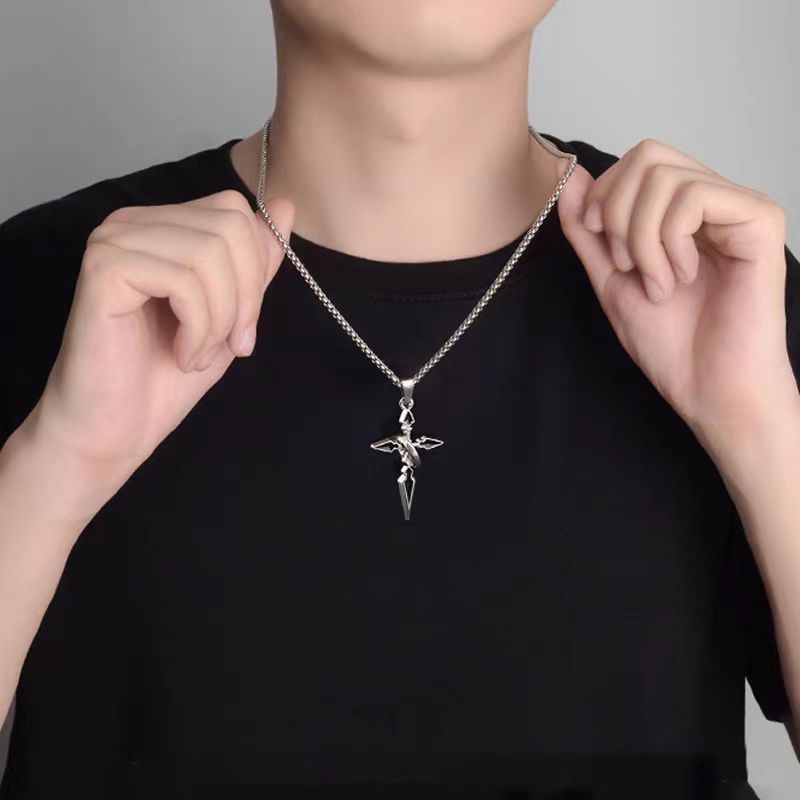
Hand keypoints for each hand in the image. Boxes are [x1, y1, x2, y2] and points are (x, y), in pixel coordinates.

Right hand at [27, 189, 294, 487]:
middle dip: (246, 297)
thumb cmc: (165, 376)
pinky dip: (198, 327)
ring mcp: (114, 241)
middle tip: (231, 344)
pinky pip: (183, 280)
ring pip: (211, 253)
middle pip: (230, 226)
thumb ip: (255, 262)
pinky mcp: (104, 269)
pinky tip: (182, 355)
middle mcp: (133, 222)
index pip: (236, 211)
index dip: (257, 270)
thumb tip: (285, 205)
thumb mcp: (230, 313)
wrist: (113, 429)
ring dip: (220, 318)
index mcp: (162, 226)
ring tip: (198, 354)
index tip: (245, 328)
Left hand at [556, 138, 796, 450]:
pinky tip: (682, 277)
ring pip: (664, 176)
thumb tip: (570, 174)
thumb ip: (588, 230)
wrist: (710, 389)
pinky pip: (695, 197)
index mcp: (680, 212)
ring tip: (659, 284)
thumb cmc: (671, 344)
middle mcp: (712, 201)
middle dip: (617, 212)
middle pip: (647, 154)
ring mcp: (738, 207)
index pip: (635, 160)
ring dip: (642, 238)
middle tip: (627, 266)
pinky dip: (670, 241)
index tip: (603, 248)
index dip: (604, 198)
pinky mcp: (760, 220)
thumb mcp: (610, 279)